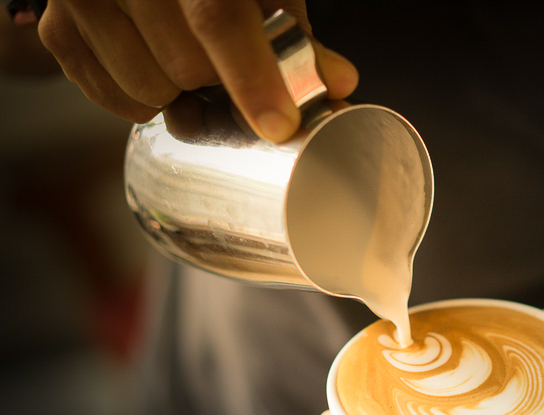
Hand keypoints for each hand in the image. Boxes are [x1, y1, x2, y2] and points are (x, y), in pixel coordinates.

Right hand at [35, 0, 357, 140]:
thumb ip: (297, 39)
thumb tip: (339, 82)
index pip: (216, 17)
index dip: (252, 76)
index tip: (278, 124)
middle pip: (185, 66)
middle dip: (216, 83)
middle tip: (224, 71)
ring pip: (147, 90)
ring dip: (179, 95)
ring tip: (186, 64)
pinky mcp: (58, 29)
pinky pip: (110, 98)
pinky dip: (140, 99)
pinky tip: (152, 67)